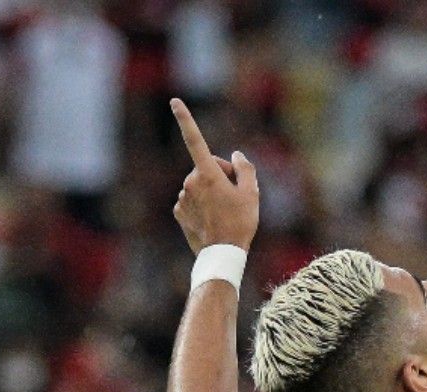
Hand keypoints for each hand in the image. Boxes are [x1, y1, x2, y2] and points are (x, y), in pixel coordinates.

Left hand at [170, 98, 259, 253]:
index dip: (185, 119)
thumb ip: (245, 168)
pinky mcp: (179, 212)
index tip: (174, 101)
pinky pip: (192, 200)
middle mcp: (191, 181)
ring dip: (212, 192)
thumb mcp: (252, 193)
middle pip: (208, 168)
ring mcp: (182, 197)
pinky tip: (212, 220)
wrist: (222, 255)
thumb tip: (235, 156)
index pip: (195, 140)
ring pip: (200, 185)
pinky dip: (202, 205)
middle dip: (221, 175)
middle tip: (235, 197)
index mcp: (207, 173)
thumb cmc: (240, 223)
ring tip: (224, 212)